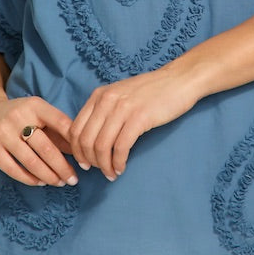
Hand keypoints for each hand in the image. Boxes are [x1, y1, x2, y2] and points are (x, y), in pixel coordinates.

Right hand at [0, 90, 77, 187]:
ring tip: (59, 182)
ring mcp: (2, 132)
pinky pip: (13, 169)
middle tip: (73, 179)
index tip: (86, 158)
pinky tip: (40, 182)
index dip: (76, 142)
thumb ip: (57, 130)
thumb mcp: (38, 113)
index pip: (61, 123)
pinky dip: (29, 179)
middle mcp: (18, 117)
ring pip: (31, 161)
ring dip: (48, 176)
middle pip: (46, 147)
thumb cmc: (18, 115)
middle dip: (63, 166)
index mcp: (35, 105)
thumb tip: (80, 152)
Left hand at [69, 65, 198, 180]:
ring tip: (111, 173)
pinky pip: (121, 147)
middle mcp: (106, 100)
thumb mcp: (120, 95)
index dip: (77, 151)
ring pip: (101, 146)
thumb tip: (91, 139)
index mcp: (98, 96)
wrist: (178, 80)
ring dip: (104, 166)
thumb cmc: (151, 92)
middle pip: (85, 140)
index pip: (75, 128)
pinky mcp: (139, 118)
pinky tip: (122, 168)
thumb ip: (104, 111)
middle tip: (99, 171)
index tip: (85, 163)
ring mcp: (122, 108)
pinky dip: (118, 162)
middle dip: (90, 161)